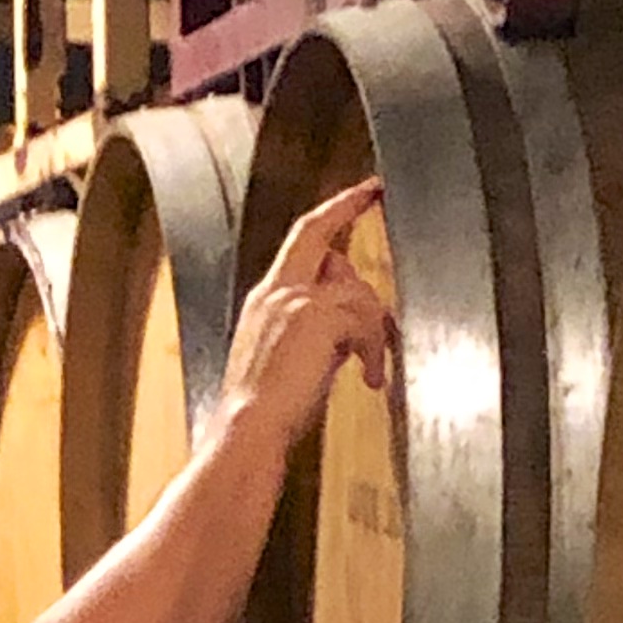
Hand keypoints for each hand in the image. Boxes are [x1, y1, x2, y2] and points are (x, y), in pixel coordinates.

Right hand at [217, 177, 396, 449]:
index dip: (328, 214)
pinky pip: (365, 322)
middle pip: (316, 232)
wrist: (246, 432)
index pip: (298, 242)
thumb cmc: (262, 415)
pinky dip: (374, 353)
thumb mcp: (286, 362)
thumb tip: (348, 330)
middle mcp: (275, 292)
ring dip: (374, 329)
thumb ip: (314, 333)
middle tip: (377, 190)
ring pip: (355, 289)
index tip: (354, 195)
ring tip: (372, 367)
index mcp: (264, 301)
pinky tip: (370, 379)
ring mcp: (295, 301)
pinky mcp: (317, 317)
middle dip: (348, 206)